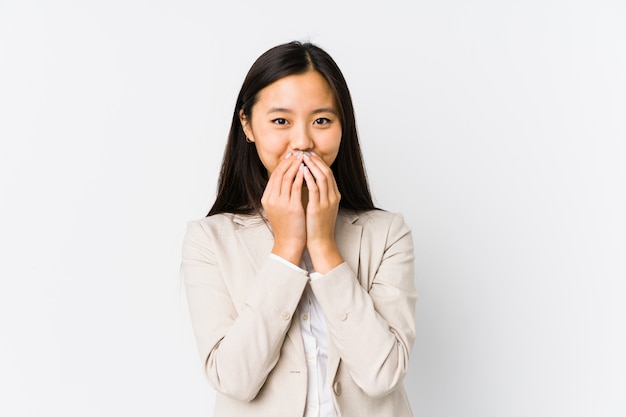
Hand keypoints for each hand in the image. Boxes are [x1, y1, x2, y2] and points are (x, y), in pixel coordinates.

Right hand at [262, 152, 306, 264]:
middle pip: (279, 174)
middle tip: (297, 153)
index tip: (291, 156)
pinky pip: (295, 187)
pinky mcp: (291, 207)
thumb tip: (288, 179)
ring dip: (295, 166)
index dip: (282, 164)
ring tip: (303, 158)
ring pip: (286, 177)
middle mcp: (271, 199)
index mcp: (267, 198)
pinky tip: (306, 170)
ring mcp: (280, 203)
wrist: (289, 242)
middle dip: (289, 162)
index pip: (274, 176)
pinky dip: (300, 176)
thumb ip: (281, 194)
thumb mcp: (279, 208)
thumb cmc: (288, 226)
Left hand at [302, 152, 343, 272]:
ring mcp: (327, 202)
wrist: (321, 242)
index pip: (328, 173)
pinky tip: (302, 171)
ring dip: (312, 166)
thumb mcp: (321, 206)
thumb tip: (309, 180)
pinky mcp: (318, 208)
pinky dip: (309, 178)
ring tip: (303, 158)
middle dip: (316, 161)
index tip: (309, 155)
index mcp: (334, 195)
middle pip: (326, 172)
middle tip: (305, 152)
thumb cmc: (318, 225)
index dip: (319, 162)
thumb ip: (319, 194)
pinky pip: (315, 188)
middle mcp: (333, 196)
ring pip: (322, 177)